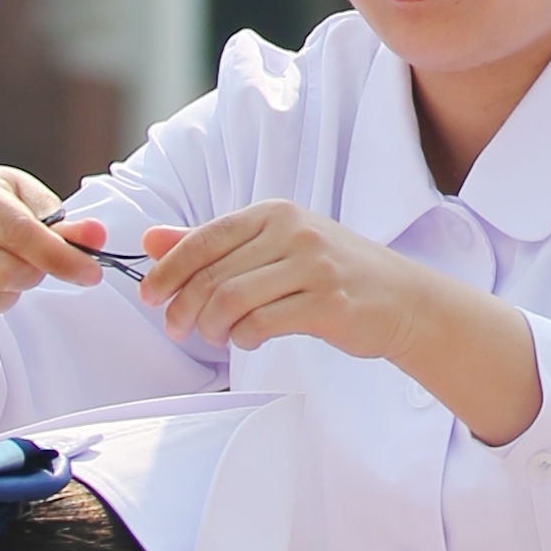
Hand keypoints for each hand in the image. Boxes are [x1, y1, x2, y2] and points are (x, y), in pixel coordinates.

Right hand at [0, 168, 114, 343]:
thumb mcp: (29, 204)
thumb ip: (64, 224)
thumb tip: (98, 236)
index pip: (20, 232)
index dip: (60, 258)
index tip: (91, 274)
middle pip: (3, 272)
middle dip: (33, 277)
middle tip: (37, 268)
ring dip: (10, 298)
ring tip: (13, 280)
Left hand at [138, 209, 549, 447]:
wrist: (401, 299)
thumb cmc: (330, 273)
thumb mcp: (273, 247)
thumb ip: (212, 244)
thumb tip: (150, 239)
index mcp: (275, 212)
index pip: (205, 238)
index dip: (168, 269)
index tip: (149, 296)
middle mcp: (294, 231)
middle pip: (213, 275)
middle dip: (183, 308)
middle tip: (177, 329)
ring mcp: (314, 266)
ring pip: (232, 300)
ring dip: (211, 327)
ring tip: (215, 336)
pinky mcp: (328, 302)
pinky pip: (263, 324)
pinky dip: (244, 338)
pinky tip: (248, 339)